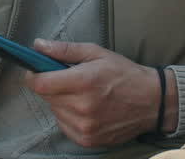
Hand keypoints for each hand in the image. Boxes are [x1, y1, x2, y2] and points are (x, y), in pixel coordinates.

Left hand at [24, 39, 175, 147]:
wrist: (151, 101)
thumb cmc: (124, 74)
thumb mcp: (96, 53)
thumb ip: (64, 50)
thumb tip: (37, 46)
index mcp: (83, 82)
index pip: (40, 84)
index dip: (33, 76)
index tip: (35, 71)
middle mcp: (82, 107)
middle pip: (46, 97)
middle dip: (51, 86)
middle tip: (67, 79)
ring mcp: (85, 126)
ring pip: (55, 111)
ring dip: (60, 102)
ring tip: (80, 94)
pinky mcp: (88, 140)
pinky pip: (64, 126)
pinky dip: (69, 116)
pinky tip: (84, 108)